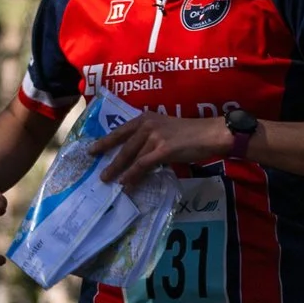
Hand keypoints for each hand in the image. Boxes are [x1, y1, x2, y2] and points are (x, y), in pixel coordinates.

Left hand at [87, 110, 229, 187]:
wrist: (211, 134)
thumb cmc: (192, 133)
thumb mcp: (166, 130)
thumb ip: (151, 139)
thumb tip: (138, 158)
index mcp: (146, 118)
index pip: (121, 130)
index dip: (105, 141)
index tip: (92, 150)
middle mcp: (147, 125)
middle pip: (123, 145)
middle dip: (110, 161)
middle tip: (99, 174)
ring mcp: (154, 136)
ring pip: (131, 157)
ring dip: (120, 172)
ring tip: (110, 182)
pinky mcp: (163, 149)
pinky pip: (143, 165)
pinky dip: (133, 176)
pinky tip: (127, 184)